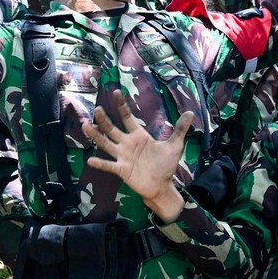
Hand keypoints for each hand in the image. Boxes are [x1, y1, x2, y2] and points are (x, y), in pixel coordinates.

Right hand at [83, 90, 191, 221]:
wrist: (162, 186)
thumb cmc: (165, 165)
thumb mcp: (175, 146)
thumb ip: (180, 129)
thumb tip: (191, 113)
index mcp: (139, 136)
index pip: (127, 117)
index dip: (121, 105)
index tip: (115, 92)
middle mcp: (127, 144)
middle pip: (112, 129)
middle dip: (104, 119)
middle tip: (97, 109)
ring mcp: (123, 156)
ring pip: (106, 144)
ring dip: (96, 136)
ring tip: (86, 126)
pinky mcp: (122, 170)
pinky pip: (109, 165)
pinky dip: (101, 163)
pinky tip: (90, 160)